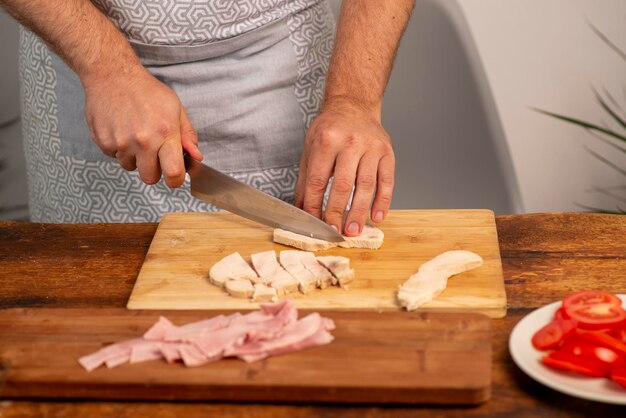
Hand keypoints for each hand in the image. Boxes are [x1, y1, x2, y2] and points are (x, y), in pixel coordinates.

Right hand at [82, 66, 202, 186]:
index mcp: (165, 134)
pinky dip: (119, 148)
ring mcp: (121, 143)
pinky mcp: (103, 142)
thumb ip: (187, 135)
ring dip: (135, 158)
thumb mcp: (175, 108)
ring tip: (135, 135)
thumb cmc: (146, 91)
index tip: (175, 176)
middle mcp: (143, 141)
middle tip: (153, 153)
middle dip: (154, 170)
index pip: (173, 173)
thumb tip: (196, 157)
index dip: (176, 179)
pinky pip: (114, 157)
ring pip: (131, 167)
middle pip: (150, 178)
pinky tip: (121, 129)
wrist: (112, 75)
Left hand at [295, 97, 394, 235]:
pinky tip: (377, 217)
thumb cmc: (330, 129)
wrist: (353, 104)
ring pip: (366, 185)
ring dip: (360, 212)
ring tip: (354, 230)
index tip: (314, 222)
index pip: (318, 180)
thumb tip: (301, 210)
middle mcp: (350, 142)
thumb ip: (306, 180)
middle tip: (335, 233)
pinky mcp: (387, 152)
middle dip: (337, 212)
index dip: (315, 205)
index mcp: (326, 140)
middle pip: (343, 185)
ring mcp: (371, 147)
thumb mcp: (310, 148)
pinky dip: (383, 201)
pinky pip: (387, 181)